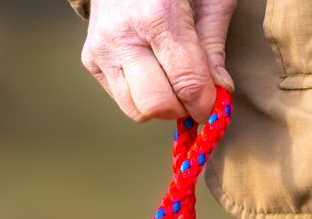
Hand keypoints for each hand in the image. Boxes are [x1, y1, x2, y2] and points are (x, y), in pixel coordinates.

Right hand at [82, 0, 236, 122]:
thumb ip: (213, 44)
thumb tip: (220, 90)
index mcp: (158, 14)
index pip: (185, 80)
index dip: (205, 101)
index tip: (216, 105)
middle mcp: (123, 36)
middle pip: (156, 103)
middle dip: (182, 108)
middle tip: (195, 97)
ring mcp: (102, 50)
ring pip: (136, 109)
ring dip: (161, 105)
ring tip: (173, 83)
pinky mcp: (90, 60)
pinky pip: (121, 98)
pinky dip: (141, 94)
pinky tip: (151, 69)